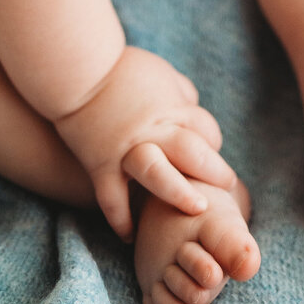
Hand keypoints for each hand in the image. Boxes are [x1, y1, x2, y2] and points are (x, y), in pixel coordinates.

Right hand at [54, 45, 235, 240]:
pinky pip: (112, 199)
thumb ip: (178, 90)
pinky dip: (121, 220)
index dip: (213, 142)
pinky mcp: (100, 164)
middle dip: (213, 171)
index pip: (205, 129)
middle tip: (228, 186)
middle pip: (192, 151)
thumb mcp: (158, 72)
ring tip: (197, 209)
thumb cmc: (120, 68)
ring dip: (178, 193)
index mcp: (169, 107)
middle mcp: (152, 131)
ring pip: (157, 174)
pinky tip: (131, 236)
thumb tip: (191, 102)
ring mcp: (125, 150)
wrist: (76, 69)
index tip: (213, 152)